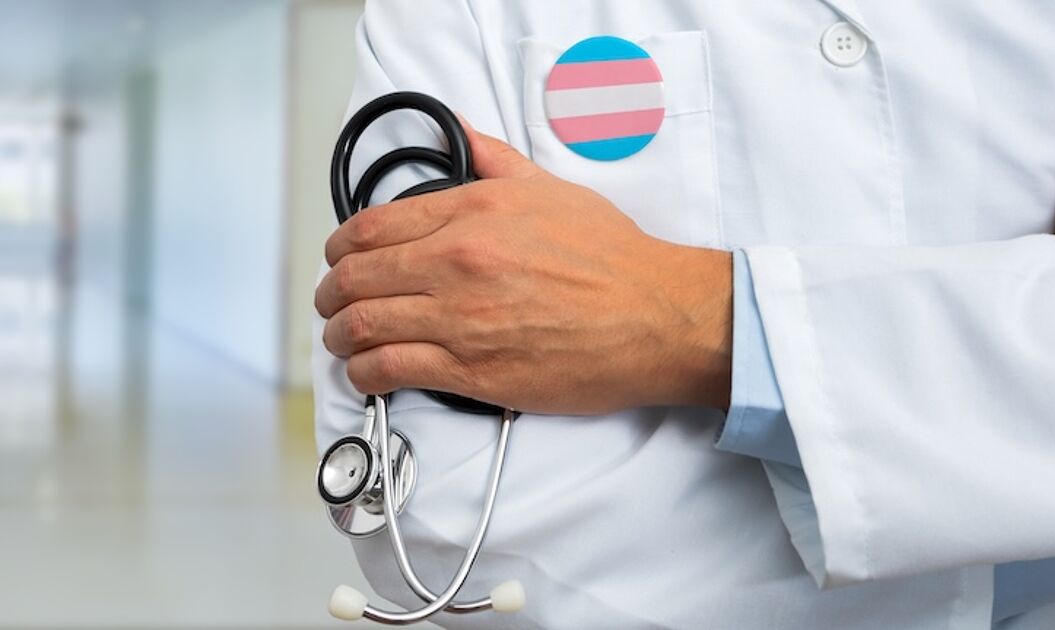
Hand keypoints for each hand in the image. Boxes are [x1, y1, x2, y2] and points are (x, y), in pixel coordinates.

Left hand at [316, 119, 731, 414]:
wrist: (653, 316)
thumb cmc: (613, 259)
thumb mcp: (551, 189)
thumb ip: (494, 161)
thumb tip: (461, 134)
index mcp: (471, 212)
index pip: (370, 227)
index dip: (340, 246)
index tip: (339, 258)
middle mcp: (456, 263)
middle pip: (354, 277)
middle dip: (331, 293)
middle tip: (333, 302)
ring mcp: (459, 319)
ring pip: (361, 327)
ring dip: (339, 335)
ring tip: (343, 340)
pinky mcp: (471, 371)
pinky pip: (389, 371)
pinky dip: (365, 374)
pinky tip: (368, 373)